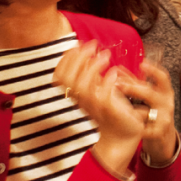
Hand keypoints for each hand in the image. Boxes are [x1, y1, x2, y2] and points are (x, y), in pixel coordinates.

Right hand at [54, 41, 144, 173]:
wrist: (121, 136)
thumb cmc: (110, 111)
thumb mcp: (97, 89)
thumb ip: (89, 74)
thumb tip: (85, 51)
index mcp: (74, 95)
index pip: (59, 75)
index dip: (67, 58)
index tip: (79, 44)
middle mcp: (79, 102)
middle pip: (67, 78)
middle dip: (78, 58)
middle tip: (94, 45)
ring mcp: (92, 107)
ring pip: (82, 86)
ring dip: (93, 67)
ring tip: (106, 55)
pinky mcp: (107, 111)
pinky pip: (101, 96)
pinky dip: (106, 82)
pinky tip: (114, 72)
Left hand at [117, 63, 178, 164]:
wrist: (163, 135)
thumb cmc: (153, 111)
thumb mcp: (148, 96)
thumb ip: (135, 83)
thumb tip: (117, 69)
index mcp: (165, 92)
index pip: (163, 78)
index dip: (153, 70)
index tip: (142, 63)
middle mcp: (167, 103)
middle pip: (151, 93)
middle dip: (134, 89)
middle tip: (117, 85)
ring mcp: (165, 117)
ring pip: (150, 112)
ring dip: (135, 110)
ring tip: (122, 108)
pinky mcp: (160, 131)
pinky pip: (148, 130)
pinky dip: (140, 129)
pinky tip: (132, 128)